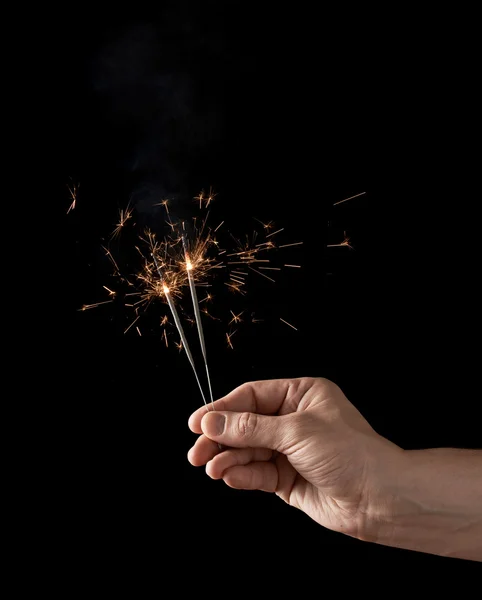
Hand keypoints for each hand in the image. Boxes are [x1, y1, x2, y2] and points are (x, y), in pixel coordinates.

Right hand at [188, 377, 400, 538]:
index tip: (197, 423)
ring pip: (248, 451)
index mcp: (301, 395)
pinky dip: (242, 475)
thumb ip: (250, 428)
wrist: (380, 499)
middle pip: (245, 425)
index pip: (251, 397)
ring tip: (211, 468)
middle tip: (196, 451)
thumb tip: (213, 422)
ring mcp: (290, 450)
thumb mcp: (296, 432)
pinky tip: (229, 477)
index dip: (222, 409)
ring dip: (228, 459)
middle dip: (221, 439)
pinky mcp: (288, 478)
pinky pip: (257, 473)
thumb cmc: (351, 454)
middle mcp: (294, 419)